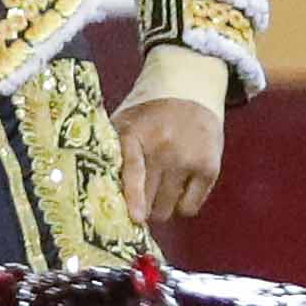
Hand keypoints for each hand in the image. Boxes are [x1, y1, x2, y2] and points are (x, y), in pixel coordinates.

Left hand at [120, 88, 226, 227]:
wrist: (189, 88)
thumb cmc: (148, 113)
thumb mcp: (124, 123)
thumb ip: (112, 153)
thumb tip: (96, 193)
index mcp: (136, 134)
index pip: (134, 169)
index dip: (134, 196)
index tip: (136, 218)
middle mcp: (164, 147)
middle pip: (149, 199)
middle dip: (141, 206)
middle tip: (138, 202)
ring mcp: (188, 159)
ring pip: (168, 208)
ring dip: (160, 207)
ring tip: (158, 191)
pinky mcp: (208, 168)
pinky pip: (190, 207)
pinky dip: (181, 206)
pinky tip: (177, 190)